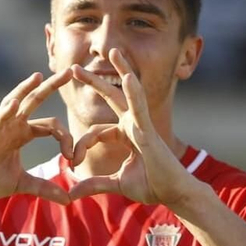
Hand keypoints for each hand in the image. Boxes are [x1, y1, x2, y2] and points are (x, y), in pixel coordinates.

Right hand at [0, 70, 79, 203]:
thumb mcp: (23, 184)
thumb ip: (45, 188)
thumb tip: (69, 200)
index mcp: (23, 133)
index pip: (51, 126)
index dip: (66, 139)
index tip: (73, 158)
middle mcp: (13, 126)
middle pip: (35, 101)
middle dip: (52, 86)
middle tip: (71, 71)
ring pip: (14, 103)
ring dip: (26, 89)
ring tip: (38, 75)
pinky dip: (4, 112)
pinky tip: (14, 103)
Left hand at [66, 49, 202, 207]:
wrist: (173, 193)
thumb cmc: (151, 185)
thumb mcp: (116, 184)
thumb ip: (94, 184)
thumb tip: (71, 193)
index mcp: (125, 134)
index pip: (95, 132)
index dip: (80, 146)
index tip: (72, 163)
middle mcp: (133, 124)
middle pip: (111, 97)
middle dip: (94, 81)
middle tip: (75, 67)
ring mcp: (142, 125)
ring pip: (129, 94)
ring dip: (121, 70)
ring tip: (113, 52)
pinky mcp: (149, 131)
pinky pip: (140, 109)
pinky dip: (135, 93)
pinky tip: (129, 76)